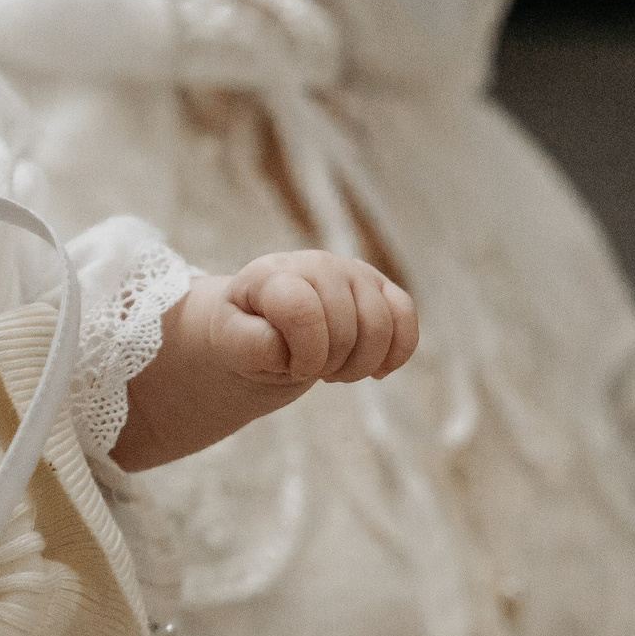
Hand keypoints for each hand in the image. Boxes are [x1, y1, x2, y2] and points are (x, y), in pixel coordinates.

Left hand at [114, 251, 417, 470]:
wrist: (253, 328)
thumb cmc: (240, 336)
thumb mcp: (229, 344)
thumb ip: (249, 343)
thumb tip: (283, 345)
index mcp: (272, 274)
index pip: (304, 310)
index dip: (304, 353)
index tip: (288, 367)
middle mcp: (315, 264)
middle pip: (349, 324)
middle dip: (331, 363)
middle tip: (308, 371)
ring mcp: (352, 273)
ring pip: (382, 325)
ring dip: (361, 364)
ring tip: (333, 370)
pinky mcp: (379, 289)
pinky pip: (406, 319)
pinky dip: (396, 353)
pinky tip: (375, 371)